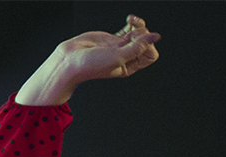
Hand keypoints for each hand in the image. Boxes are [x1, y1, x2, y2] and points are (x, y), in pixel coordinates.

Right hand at [17, 15, 159, 105]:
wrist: (69, 60)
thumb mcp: (118, 57)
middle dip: (142, 33)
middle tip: (131, 33)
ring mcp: (119, 47)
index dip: (148, 45)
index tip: (139, 41)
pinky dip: (132, 23)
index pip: (149, 55)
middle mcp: (126, 57)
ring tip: (131, 21)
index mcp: (129, 67)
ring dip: (138, 25)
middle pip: (146, 42)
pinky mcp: (112, 38)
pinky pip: (129, 29)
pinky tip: (129, 19)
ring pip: (138, 33)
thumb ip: (138, 46)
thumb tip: (155, 37)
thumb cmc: (89, 65)